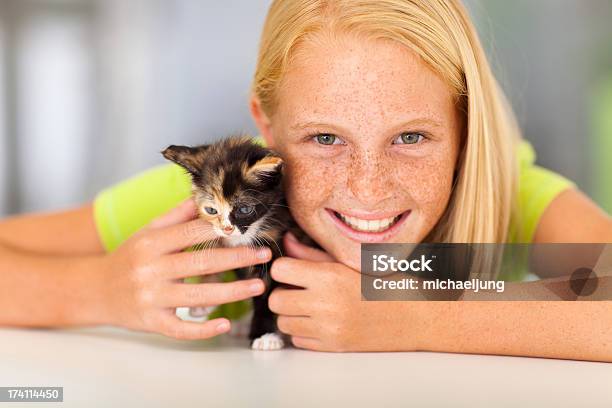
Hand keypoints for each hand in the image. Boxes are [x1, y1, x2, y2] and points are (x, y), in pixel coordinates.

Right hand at [99, 198, 270, 339]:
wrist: (95, 290)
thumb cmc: (129, 256)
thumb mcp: (148, 231)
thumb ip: (176, 216)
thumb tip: (203, 195)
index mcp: (152, 243)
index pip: (192, 233)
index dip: (222, 230)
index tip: (247, 228)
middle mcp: (151, 270)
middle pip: (201, 263)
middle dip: (236, 258)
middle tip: (264, 255)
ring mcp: (151, 298)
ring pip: (197, 297)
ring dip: (231, 293)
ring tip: (257, 287)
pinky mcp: (151, 322)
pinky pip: (180, 329)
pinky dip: (203, 330)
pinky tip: (225, 324)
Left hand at [269, 233, 423, 350]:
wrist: (416, 317)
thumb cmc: (386, 284)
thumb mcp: (351, 261)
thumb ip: (313, 253)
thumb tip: (286, 241)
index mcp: (330, 276)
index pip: (280, 270)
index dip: (283, 268)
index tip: (293, 269)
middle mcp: (325, 303)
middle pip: (276, 300)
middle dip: (284, 292)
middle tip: (298, 289)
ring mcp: (328, 329)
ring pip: (283, 323)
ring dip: (291, 314)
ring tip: (310, 305)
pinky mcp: (332, 347)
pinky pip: (298, 341)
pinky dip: (303, 331)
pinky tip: (320, 321)